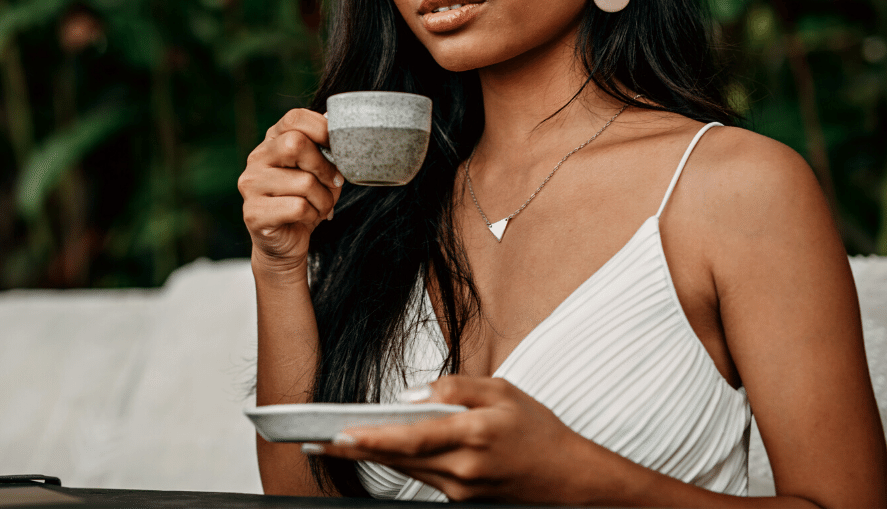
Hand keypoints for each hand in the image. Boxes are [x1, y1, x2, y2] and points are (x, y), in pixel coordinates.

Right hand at [238, 108, 343, 273]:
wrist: (287, 242)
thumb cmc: (307, 201)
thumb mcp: (321, 172)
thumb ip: (326, 150)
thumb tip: (340, 129)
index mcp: (272, 141)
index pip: (295, 118)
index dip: (322, 130)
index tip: (338, 148)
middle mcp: (256, 159)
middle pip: (296, 143)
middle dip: (324, 167)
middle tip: (333, 183)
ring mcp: (251, 185)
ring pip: (303, 182)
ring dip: (323, 199)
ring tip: (320, 207)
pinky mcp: (253, 212)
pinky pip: (298, 207)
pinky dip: (312, 215)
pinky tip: (306, 219)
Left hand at [309, 376, 599, 503]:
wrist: (569, 480)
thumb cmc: (538, 431)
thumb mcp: (503, 391)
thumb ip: (456, 388)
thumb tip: (412, 395)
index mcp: (474, 435)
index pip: (412, 438)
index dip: (373, 437)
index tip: (340, 432)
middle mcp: (464, 468)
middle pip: (398, 458)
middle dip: (355, 448)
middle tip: (317, 439)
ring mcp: (461, 488)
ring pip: (405, 469)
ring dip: (371, 455)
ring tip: (336, 441)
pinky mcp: (461, 498)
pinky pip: (422, 477)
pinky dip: (399, 461)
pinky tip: (378, 449)